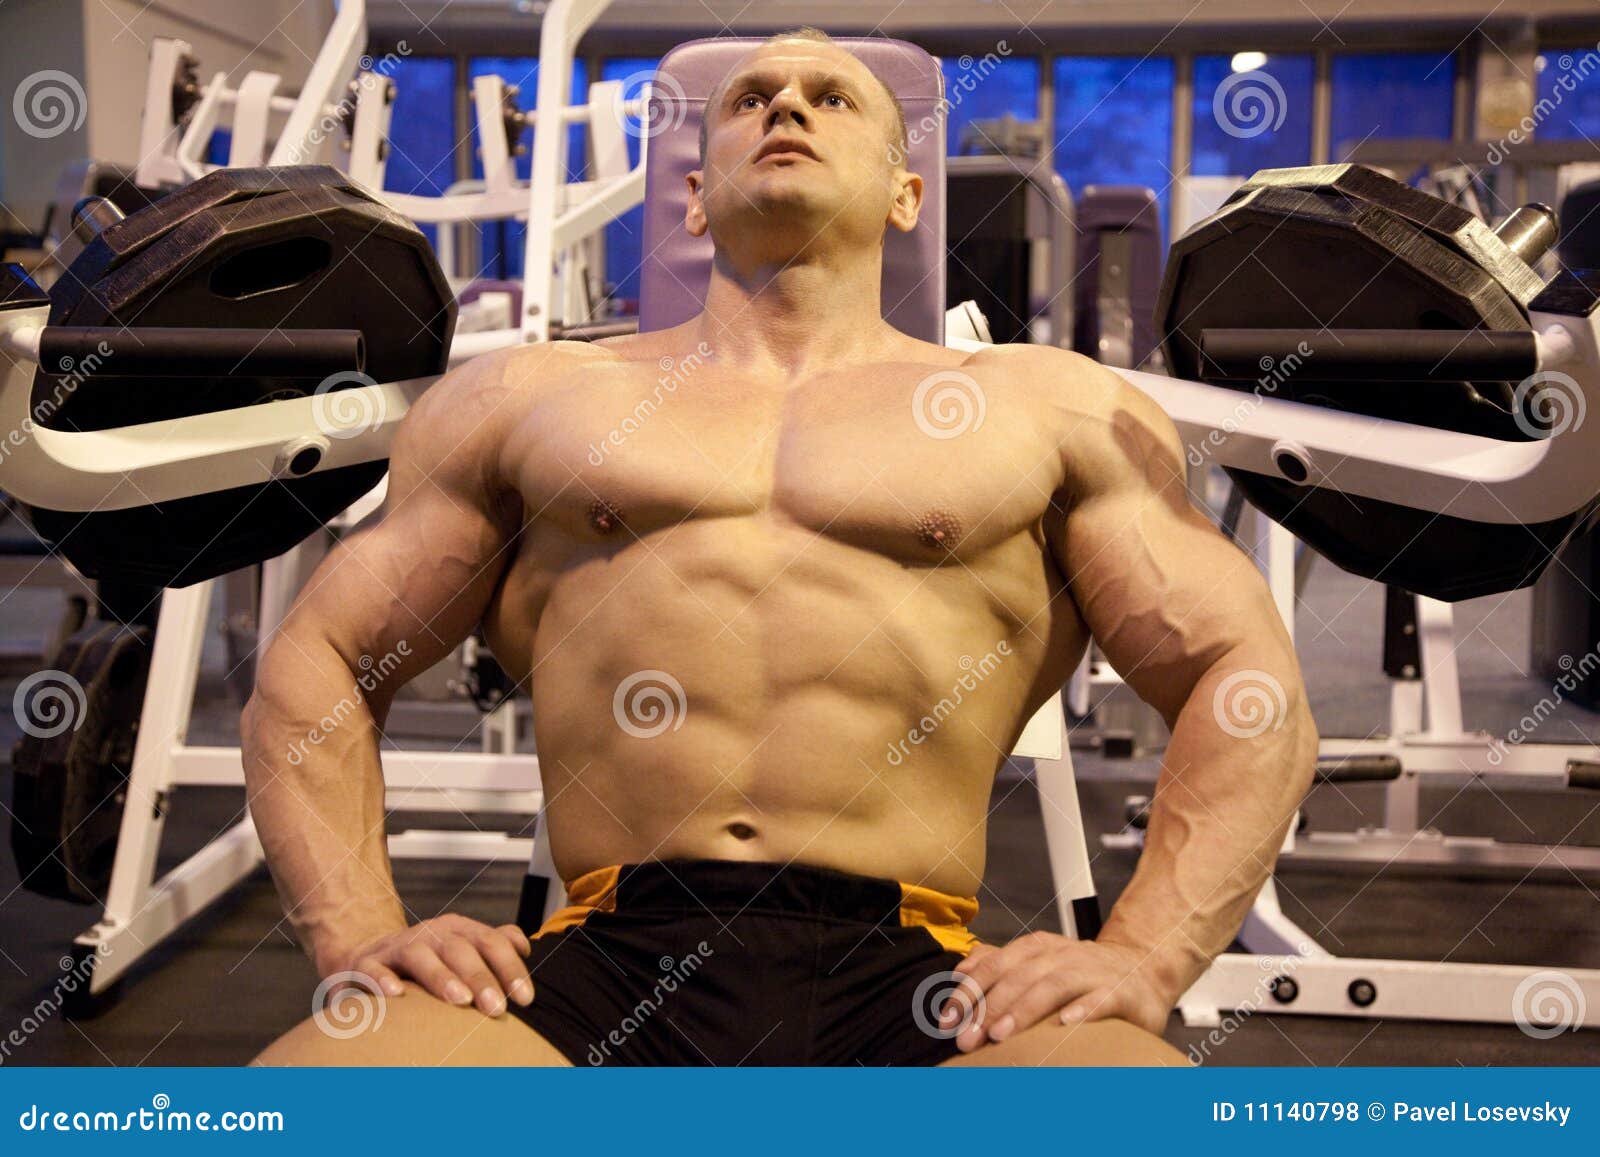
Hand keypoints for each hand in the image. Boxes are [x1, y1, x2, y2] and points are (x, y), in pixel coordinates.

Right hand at [331, 914, 534, 1016]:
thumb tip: (525, 948)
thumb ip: (494, 946)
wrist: (368, 956)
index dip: (510, 968)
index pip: (490, 942)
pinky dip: (383, 979)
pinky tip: (397, 995)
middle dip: (481, 978)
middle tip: (498, 1008)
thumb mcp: (462, 948)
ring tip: (461, 1001)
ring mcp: (397, 947)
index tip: (526, 998)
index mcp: (458, 930)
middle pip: (459, 950)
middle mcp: (430, 934)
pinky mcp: (365, 964)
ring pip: (420, 956)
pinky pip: (373, 969)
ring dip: (441, 977)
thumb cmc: (428, 961)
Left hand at [944, 932, 1174, 1050]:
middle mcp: (1062, 955)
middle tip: (969, 1038)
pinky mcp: (1121, 991)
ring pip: (1054, 985)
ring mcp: (1092, 971)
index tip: (947, 1020)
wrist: (1142, 969)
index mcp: (1037, 948)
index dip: (968, 992)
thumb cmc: (1081, 974)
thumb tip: (961, 969)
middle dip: (989, 1007)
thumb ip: (1000, 964)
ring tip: (1002, 1033)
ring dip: (1024, 1009)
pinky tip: (1065, 1024)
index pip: (994, 965)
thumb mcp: (1038, 962)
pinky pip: (1101, 998)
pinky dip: (1083, 1009)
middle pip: (1018, 976)